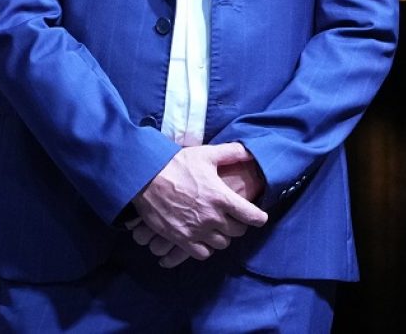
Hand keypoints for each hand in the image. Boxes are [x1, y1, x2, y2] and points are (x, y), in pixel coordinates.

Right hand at [129, 142, 267, 266]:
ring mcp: (197, 230)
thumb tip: (250, 152)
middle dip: (239, 224)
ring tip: (218, 226)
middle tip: (233, 217)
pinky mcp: (181, 239)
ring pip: (222, 244)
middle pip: (238, 231)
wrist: (146, 178)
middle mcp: (212, 217)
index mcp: (222, 197)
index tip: (259, 217)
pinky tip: (203, 237)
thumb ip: (232, 153)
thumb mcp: (207, 154)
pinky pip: (203, 253)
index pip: (252, 216)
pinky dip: (206, 247)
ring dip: (223, 236)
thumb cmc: (177, 164)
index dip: (259, 217)